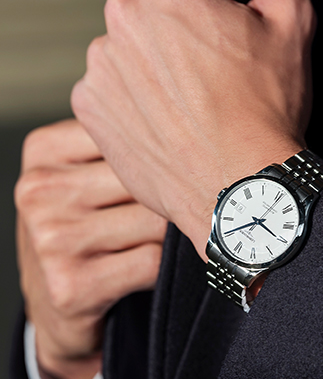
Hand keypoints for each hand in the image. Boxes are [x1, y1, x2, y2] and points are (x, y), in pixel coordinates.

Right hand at [15, 119, 166, 378]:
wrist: (56, 295)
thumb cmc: (80, 223)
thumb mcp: (83, 172)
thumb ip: (120, 140)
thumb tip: (187, 120)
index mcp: (44, 150)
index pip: (131, 134)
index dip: (165, 152)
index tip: (181, 159)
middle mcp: (40, 190)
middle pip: (147, 177)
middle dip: (171, 195)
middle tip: (182, 202)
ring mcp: (52, 238)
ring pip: (155, 220)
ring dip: (168, 233)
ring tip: (154, 236)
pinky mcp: (70, 284)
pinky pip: (151, 260)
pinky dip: (162, 265)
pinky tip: (147, 264)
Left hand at [71, 0, 313, 260]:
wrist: (239, 188)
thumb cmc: (268, 106)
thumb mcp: (291, 20)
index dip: (219, 0)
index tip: (232, 36)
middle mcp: (122, 17)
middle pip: (157, 7)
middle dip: (184, 29)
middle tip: (217, 73)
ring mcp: (100, 66)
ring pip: (134, 47)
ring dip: (158, 63)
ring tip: (195, 101)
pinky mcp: (90, 108)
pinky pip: (113, 86)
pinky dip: (136, 97)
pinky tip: (168, 120)